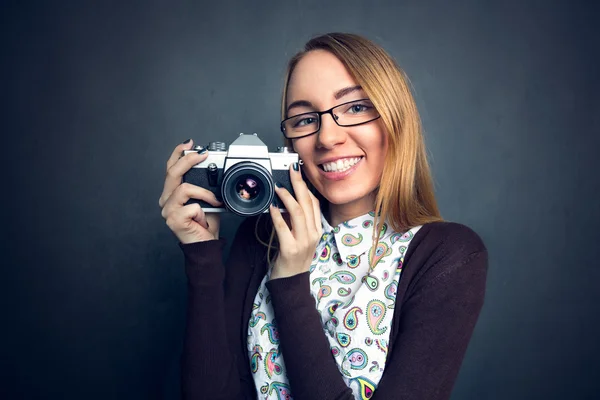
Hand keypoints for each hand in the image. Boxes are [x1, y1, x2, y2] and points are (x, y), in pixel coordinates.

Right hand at [159, 139, 222, 243]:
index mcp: (171, 193)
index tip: (190, 143)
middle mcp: (166, 200)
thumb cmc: (205, 223)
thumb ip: (203, 184)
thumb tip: (210, 166)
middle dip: (188, 160)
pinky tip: (203, 219)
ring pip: (184, 189)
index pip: (170, 168)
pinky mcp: (173, 220)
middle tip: (202, 155)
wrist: (206, 244)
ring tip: (213, 202)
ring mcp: (168, 210)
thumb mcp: (206, 198)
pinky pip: (192, 206)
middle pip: (172, 173)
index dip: (178, 153)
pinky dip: (203, 211)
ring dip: (203, 194)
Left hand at [269, 163, 321, 279]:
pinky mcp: (290, 249)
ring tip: (278, 188)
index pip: (315, 203)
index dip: (306, 186)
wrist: (291, 282)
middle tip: (291, 171)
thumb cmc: (294, 258)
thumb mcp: (300, 236)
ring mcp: (303, 242)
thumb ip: (297, 220)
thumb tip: (287, 200)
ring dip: (287, 197)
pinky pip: (284, 227)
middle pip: (308, 203)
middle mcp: (313, 235)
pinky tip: (271, 207)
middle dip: (299, 184)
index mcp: (317, 230)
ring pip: (298, 213)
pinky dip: (277, 215)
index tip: (298, 173)